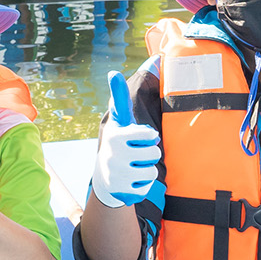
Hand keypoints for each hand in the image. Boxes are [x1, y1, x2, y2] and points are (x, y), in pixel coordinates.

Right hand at [90, 71, 160, 207]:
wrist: (105, 178)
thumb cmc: (119, 141)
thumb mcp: (119, 119)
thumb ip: (122, 95)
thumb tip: (126, 66)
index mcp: (117, 135)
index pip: (147, 135)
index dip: (148, 137)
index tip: (142, 137)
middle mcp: (116, 155)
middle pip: (156, 153)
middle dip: (150, 152)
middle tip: (137, 152)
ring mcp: (119, 175)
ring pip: (153, 170)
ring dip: (147, 168)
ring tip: (134, 166)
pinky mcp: (124, 192)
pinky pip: (148, 186)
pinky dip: (143, 184)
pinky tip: (131, 180)